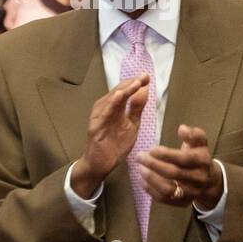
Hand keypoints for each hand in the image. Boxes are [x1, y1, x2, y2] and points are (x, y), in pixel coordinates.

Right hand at [71, 76, 149, 197]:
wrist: (101, 164)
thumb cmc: (115, 145)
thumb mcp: (131, 125)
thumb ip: (136, 109)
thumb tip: (145, 91)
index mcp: (113, 108)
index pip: (124, 92)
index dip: (135, 84)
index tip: (147, 77)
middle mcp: (104, 110)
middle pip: (117, 93)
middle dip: (130, 84)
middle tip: (143, 77)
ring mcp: (98, 118)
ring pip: (111, 101)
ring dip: (123, 91)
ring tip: (134, 83)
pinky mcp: (95, 128)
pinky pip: (103, 115)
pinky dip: (110, 104)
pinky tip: (118, 96)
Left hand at [136, 125, 222, 208]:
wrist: (208, 181)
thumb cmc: (198, 157)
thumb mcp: (200, 143)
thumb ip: (193, 134)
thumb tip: (182, 128)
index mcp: (203, 161)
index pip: (183, 159)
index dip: (166, 154)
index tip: (151, 149)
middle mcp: (199, 179)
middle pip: (173, 174)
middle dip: (153, 164)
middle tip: (140, 157)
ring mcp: (191, 193)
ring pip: (168, 189)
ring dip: (150, 178)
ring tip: (140, 168)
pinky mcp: (182, 203)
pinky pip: (164, 199)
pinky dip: (150, 190)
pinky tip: (142, 180)